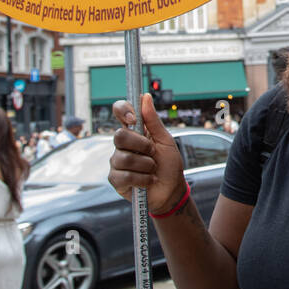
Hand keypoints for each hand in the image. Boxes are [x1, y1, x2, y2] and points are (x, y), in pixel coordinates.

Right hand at [110, 95, 186, 213]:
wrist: (172, 191)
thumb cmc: (169, 165)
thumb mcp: (165, 141)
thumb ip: (154, 121)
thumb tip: (145, 97)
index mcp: (135, 131)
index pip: (120, 112)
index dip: (123, 110)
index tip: (133, 118)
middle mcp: (123, 145)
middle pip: (119, 136)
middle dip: (142, 145)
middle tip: (153, 153)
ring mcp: (117, 162)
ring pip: (124, 158)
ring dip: (146, 165)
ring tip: (153, 170)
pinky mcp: (116, 179)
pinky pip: (124, 175)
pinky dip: (142, 179)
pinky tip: (148, 181)